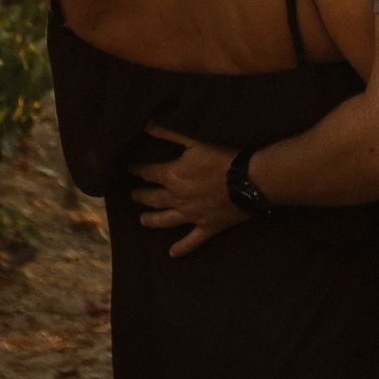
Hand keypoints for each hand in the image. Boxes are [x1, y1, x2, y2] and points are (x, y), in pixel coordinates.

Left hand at [130, 125, 248, 256]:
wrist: (248, 180)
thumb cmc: (223, 157)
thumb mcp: (194, 140)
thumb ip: (169, 132)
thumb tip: (147, 125)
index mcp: (173, 176)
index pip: (148, 173)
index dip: (137, 170)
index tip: (129, 168)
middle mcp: (177, 198)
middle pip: (153, 198)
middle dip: (142, 196)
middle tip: (134, 196)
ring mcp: (192, 215)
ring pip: (166, 220)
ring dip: (153, 220)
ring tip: (142, 221)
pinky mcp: (207, 226)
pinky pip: (192, 240)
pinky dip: (182, 247)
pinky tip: (172, 253)